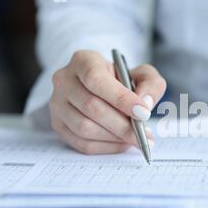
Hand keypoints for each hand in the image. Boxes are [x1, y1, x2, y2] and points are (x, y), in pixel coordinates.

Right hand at [49, 50, 166, 153]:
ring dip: (115, 137)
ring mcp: (57, 104)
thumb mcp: (142, 74)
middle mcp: (64, 80)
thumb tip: (145, 103)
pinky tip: (123, 143)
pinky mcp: (59, 125)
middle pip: (92, 107)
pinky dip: (107, 147)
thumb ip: (150, 84)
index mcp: (83, 60)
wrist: (104, 89)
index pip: (96, 80)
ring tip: (136, 139)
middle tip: (144, 135)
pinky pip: (83, 144)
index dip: (121, 99)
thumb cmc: (123, 81)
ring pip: (85, 128)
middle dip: (122, 125)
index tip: (144, 113)